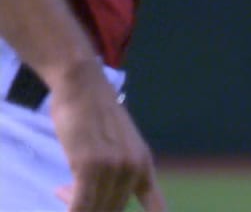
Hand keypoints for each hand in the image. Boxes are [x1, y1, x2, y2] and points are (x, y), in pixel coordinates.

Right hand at [48, 62, 165, 211]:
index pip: (156, 206)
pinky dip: (71, 210)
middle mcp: (134, 169)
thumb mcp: (117, 145)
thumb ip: (117, 170)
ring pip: (95, 210)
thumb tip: (103, 199)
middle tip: (66, 194)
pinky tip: (58, 196)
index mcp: (144, 164)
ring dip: (76, 209)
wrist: (84, 87)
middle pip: (114, 211)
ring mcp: (114, 168)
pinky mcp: (90, 166)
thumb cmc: (95, 115)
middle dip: (91, 211)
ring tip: (60, 192)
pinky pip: (80, 206)